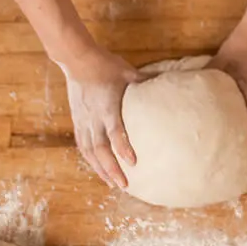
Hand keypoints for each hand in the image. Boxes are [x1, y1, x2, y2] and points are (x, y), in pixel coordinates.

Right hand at [57, 45, 141, 189]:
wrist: (78, 60)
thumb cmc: (106, 65)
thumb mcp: (129, 71)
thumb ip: (147, 81)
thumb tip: (169, 83)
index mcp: (107, 105)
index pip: (115, 131)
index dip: (123, 147)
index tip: (133, 162)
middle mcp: (93, 117)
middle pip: (100, 149)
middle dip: (111, 169)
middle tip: (124, 185)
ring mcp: (83, 120)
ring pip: (89, 152)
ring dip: (100, 169)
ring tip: (112, 184)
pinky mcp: (77, 121)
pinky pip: (83, 145)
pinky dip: (90, 160)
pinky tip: (98, 169)